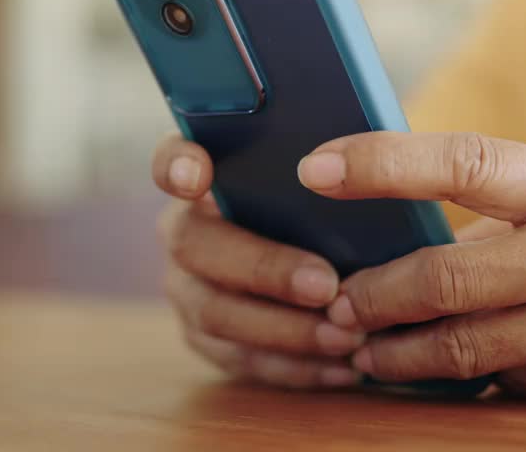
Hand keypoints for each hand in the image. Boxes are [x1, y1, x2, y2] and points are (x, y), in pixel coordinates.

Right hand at [151, 135, 366, 389]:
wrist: (338, 260)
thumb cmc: (337, 206)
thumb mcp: (334, 180)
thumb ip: (331, 167)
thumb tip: (353, 163)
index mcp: (209, 176)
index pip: (172, 159)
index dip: (175, 165)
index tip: (195, 177)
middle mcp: (186, 229)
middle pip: (197, 246)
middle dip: (265, 268)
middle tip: (327, 285)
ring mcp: (188, 287)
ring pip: (217, 313)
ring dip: (286, 330)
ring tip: (347, 337)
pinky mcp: (207, 337)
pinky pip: (241, 359)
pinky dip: (295, 366)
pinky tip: (343, 367)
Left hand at [301, 132, 525, 404]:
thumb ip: (502, 203)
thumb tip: (396, 229)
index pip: (464, 164)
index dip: (382, 164)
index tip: (315, 169)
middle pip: (448, 280)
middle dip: (373, 298)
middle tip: (335, 303)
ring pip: (469, 349)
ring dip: (400, 353)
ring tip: (363, 347)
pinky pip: (512, 384)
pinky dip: (468, 377)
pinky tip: (442, 368)